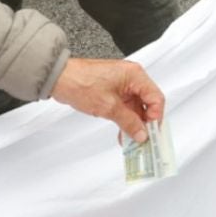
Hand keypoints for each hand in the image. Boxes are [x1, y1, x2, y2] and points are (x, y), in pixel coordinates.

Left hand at [50, 57, 165, 141]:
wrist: (59, 79)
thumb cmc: (81, 83)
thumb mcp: (108, 106)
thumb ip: (128, 122)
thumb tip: (141, 134)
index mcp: (135, 75)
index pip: (156, 98)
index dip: (155, 117)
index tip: (151, 133)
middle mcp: (131, 78)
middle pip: (147, 103)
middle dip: (145, 123)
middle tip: (144, 140)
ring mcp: (122, 85)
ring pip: (136, 108)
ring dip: (134, 124)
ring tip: (132, 141)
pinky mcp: (113, 91)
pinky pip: (125, 108)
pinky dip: (125, 121)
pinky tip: (123, 134)